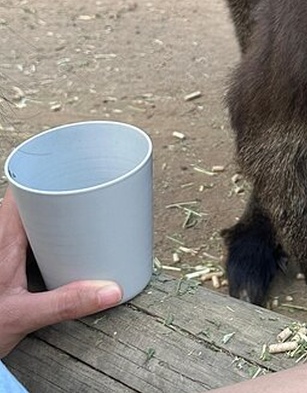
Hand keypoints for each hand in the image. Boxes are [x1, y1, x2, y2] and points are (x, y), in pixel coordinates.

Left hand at [0, 187, 122, 357]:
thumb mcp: (22, 316)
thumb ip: (66, 304)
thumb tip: (109, 291)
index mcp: (1, 240)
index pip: (20, 193)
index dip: (45, 179)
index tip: (71, 176)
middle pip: (27, 204)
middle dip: (57, 199)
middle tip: (85, 199)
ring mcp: (0, 251)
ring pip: (26, 222)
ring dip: (51, 219)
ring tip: (79, 221)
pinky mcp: (2, 266)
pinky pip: (24, 240)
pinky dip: (44, 238)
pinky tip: (61, 250)